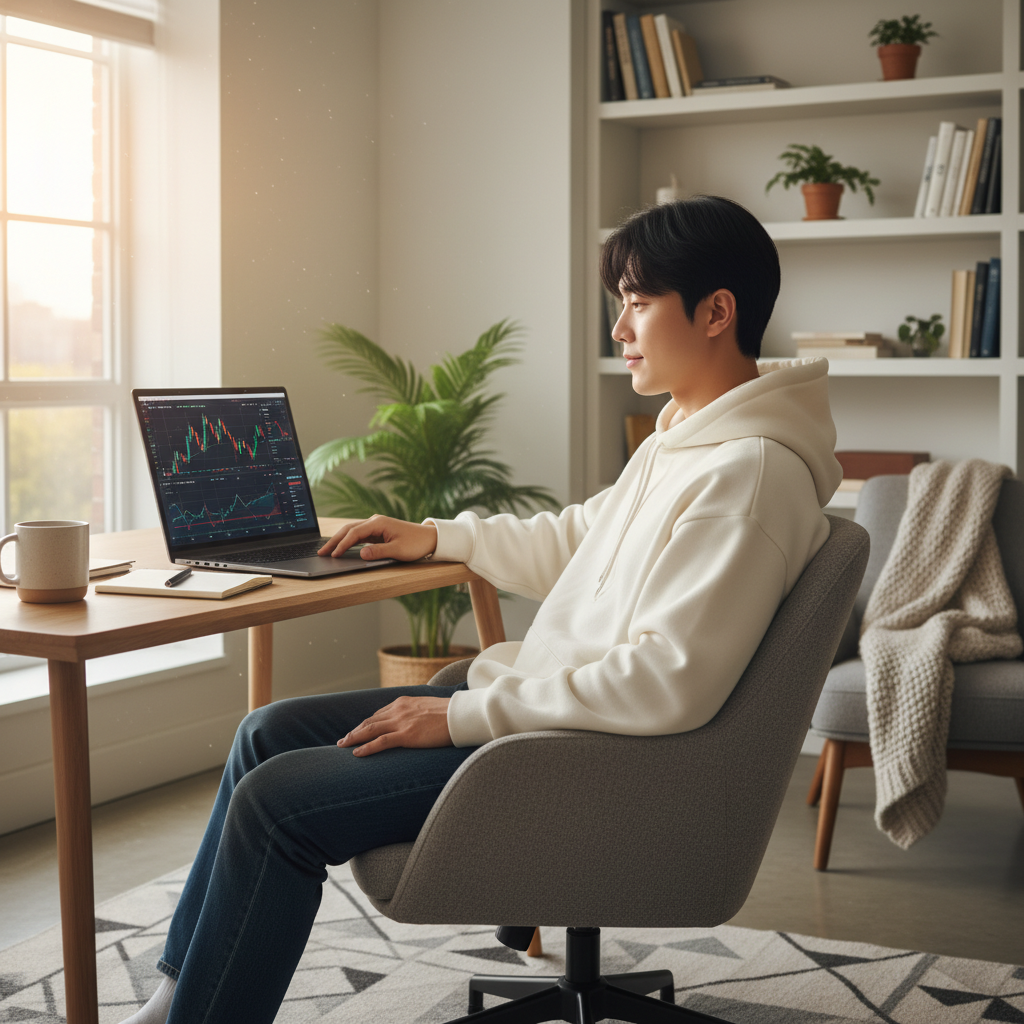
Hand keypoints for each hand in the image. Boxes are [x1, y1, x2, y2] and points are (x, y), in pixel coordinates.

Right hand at [318, 515, 437, 560]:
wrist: (430, 538)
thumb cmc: (416, 543)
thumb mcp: (398, 551)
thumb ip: (379, 552)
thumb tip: (361, 554)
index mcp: (378, 523)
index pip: (354, 533)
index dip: (342, 544)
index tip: (333, 555)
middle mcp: (375, 521)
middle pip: (349, 529)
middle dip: (334, 540)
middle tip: (321, 552)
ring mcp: (376, 526)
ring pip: (352, 531)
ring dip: (339, 540)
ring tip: (327, 550)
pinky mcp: (378, 531)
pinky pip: (359, 535)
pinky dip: (348, 540)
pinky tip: (341, 547)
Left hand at [338, 696, 451, 755]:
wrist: (460, 715)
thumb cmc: (449, 714)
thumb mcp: (427, 708)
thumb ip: (416, 713)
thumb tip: (413, 722)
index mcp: (403, 702)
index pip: (379, 714)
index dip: (366, 724)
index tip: (358, 732)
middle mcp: (398, 710)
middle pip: (370, 721)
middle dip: (355, 731)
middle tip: (343, 740)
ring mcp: (402, 722)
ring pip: (370, 730)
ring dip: (354, 738)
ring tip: (343, 746)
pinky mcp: (407, 735)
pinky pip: (381, 742)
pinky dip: (367, 747)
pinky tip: (357, 753)